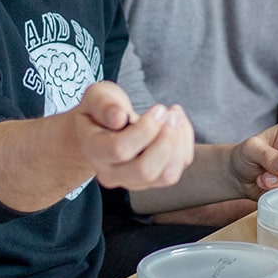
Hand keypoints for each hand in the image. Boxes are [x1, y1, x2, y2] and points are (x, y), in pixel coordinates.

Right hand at [75, 81, 194, 191]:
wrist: (103, 129)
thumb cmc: (101, 110)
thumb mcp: (96, 97)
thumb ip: (103, 104)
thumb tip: (119, 117)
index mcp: (93, 151)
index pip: (119, 150)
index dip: (145, 129)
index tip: (158, 108)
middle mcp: (111, 173)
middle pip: (145, 171)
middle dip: (166, 140)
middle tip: (171, 113)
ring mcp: (134, 180)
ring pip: (166, 176)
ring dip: (179, 144)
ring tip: (175, 116)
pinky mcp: (154, 180)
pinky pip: (177, 169)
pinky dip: (184, 145)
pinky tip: (178, 124)